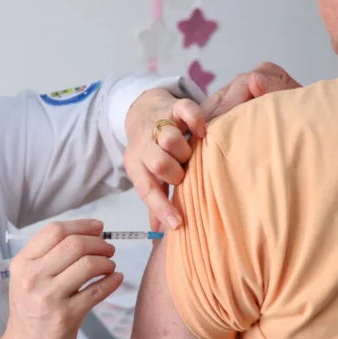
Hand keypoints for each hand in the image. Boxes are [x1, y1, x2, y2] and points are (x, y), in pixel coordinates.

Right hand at [1, 219, 122, 338]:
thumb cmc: (31, 311)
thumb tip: (91, 232)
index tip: (98, 227)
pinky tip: (115, 279)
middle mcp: (33, 278)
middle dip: (99, 243)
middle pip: (74, 245)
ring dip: (106, 262)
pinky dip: (112, 281)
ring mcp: (49, 298)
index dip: (82, 225)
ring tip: (110, 266)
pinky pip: (97, 291)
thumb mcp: (28, 279)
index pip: (55, 231)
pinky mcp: (66, 316)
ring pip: (88, 265)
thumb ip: (50, 256)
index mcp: (22, 264)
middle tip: (109, 249)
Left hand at [124, 64, 301, 230]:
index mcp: (136, 165)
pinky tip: (201, 131)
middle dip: (175, 173)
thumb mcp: (146, 174)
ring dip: (183, 150)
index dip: (161, 208)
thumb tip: (158, 232)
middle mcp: (144, 145)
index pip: (147, 190)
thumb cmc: (150, 151)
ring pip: (169, 138)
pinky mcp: (173, 106)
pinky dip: (195, 120)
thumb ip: (155, 199)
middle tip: (184, 174)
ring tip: (190, 154)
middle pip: (158, 163)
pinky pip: (185, 110)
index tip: (178, 224)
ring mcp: (158, 124)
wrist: (141, 111)